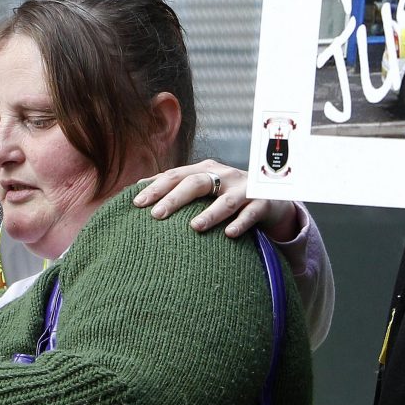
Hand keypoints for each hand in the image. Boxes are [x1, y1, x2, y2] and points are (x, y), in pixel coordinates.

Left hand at [133, 161, 303, 239]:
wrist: (270, 196)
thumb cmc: (225, 194)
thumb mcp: (202, 187)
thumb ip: (173, 186)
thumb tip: (134, 189)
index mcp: (205, 169)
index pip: (175, 175)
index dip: (156, 187)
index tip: (136, 203)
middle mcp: (224, 175)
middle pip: (196, 183)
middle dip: (175, 198)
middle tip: (156, 215)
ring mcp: (244, 188)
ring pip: (226, 200)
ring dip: (211, 213)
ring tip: (194, 227)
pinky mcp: (262, 203)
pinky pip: (252, 214)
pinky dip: (241, 224)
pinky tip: (229, 234)